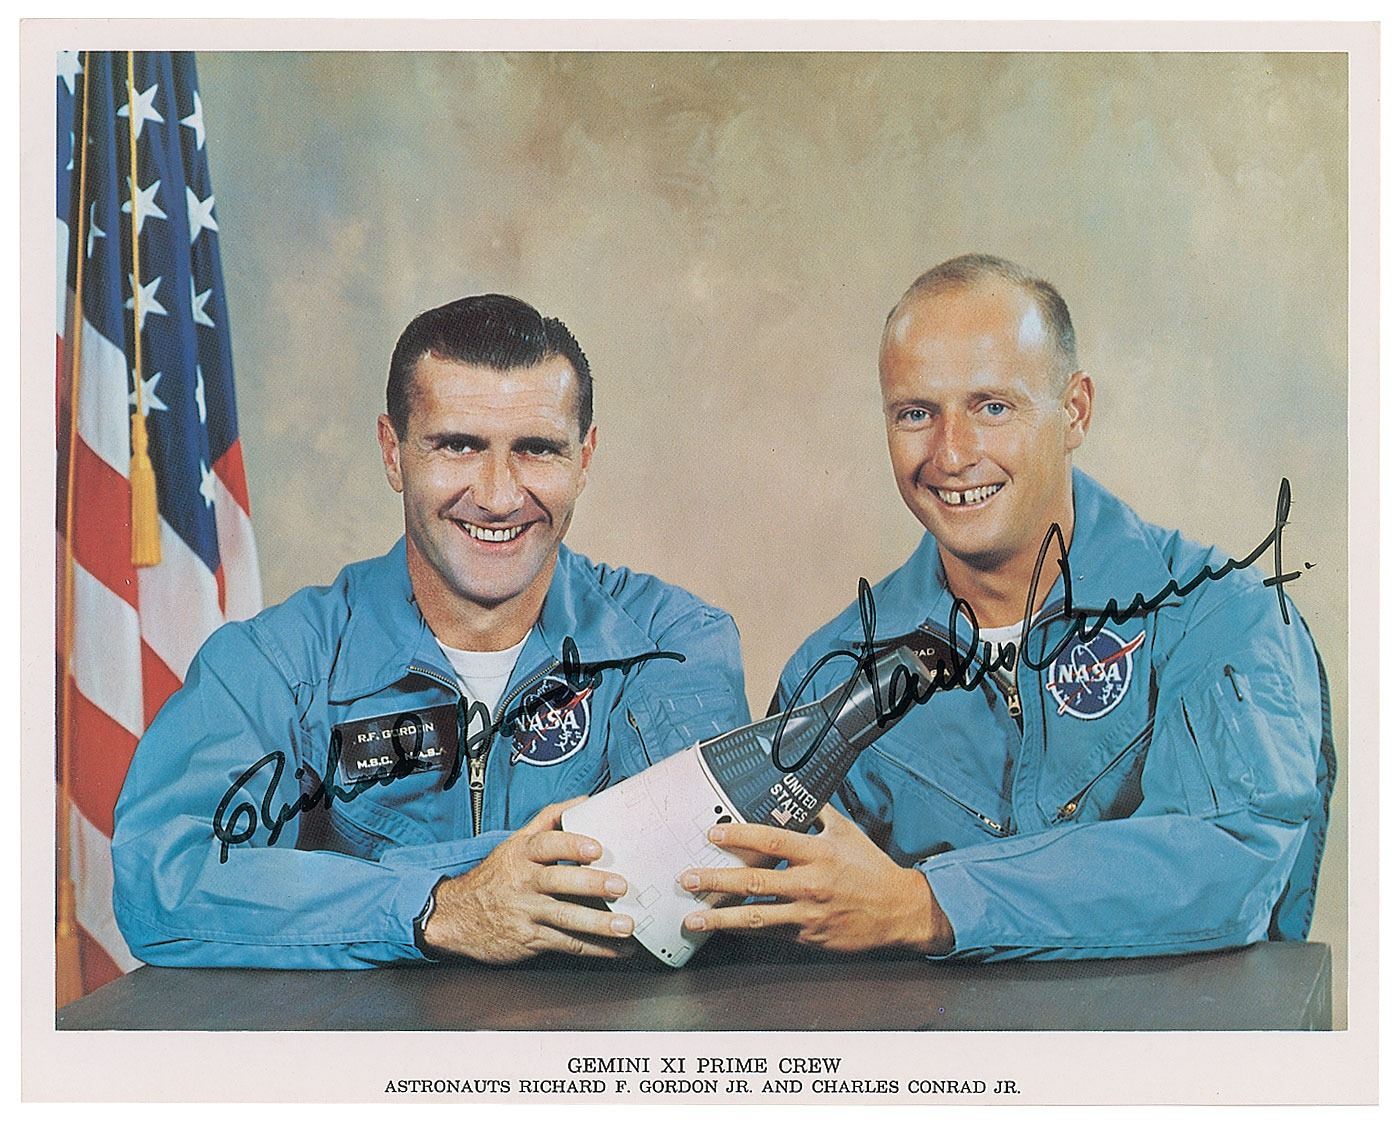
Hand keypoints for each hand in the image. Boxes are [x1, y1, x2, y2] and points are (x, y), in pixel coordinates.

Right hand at [421, 797, 634, 963]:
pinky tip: (619, 949)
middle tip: (621, 886)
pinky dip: (595, 949)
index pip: (547, 845)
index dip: (572, 845)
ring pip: (565, 918)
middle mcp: (523, 882)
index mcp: (522, 854)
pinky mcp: (530, 940)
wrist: (456, 916)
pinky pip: (566, 944)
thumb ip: (550, 819)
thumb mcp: (516, 842)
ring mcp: (526, 913)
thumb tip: (586, 800)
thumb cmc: (496, 875)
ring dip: (599, 924)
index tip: (596, 849)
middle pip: (559, 882)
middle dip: (592, 885)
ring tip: (626, 926)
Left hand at [678, 804, 953, 953]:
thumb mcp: (847, 832)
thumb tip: (795, 790)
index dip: (740, 835)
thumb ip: (818, 812)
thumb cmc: (870, 867)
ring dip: (720, 917)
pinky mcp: (808, 937)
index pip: (773, 840)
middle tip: (687, 878)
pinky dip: (744, 930)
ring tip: (692, 917)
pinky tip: (722, 928)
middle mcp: (811, 883)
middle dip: (717, 880)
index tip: (712, 833)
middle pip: (756, 881)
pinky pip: (770, 933)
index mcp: (819, 852)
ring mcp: (808, 914)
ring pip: (757, 916)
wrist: (898, 910)